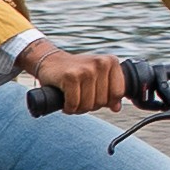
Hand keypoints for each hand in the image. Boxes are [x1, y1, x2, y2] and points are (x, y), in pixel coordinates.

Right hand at [16, 38, 130, 117]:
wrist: (50, 61)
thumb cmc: (76, 71)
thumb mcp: (97, 77)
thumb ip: (110, 90)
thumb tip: (116, 108)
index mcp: (111, 62)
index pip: (118, 93)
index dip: (107, 101)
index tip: (95, 97)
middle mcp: (100, 63)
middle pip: (102, 101)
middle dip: (90, 105)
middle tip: (81, 98)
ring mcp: (85, 69)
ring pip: (88, 105)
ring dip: (78, 108)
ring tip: (73, 100)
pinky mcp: (70, 77)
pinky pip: (74, 104)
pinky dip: (68, 108)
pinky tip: (65, 102)